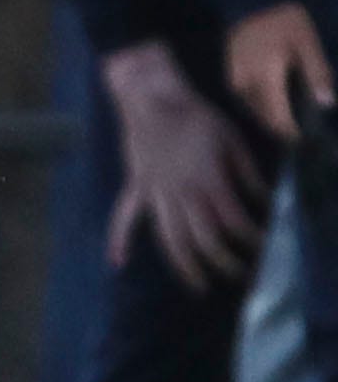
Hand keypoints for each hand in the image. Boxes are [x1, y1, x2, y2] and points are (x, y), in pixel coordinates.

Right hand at [101, 40, 266, 288]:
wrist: (152, 96)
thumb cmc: (195, 115)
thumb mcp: (232, 139)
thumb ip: (246, 174)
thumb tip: (263, 199)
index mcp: (207, 180)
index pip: (233, 222)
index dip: (251, 239)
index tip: (265, 247)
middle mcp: (180, 193)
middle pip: (202, 239)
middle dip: (223, 262)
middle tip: (239, 276)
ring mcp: (153, 193)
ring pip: (169, 238)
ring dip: (184, 265)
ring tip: (198, 286)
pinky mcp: (135, 187)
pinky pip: (124, 217)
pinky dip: (118, 240)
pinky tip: (117, 263)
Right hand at [227, 1, 334, 145]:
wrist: (252, 1)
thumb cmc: (284, 21)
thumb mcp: (308, 44)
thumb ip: (318, 74)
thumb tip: (327, 104)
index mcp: (266, 78)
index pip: (278, 118)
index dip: (292, 133)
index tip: (306, 141)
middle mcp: (246, 84)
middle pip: (265, 118)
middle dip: (282, 128)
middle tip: (301, 133)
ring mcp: (235, 80)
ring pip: (254, 110)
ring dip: (271, 117)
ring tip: (290, 118)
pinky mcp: (231, 75)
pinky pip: (247, 99)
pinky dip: (262, 105)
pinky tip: (275, 99)